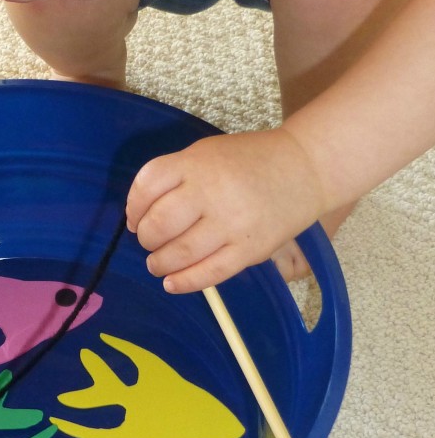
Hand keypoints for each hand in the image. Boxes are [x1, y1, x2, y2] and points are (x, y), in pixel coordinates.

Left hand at [126, 128, 325, 292]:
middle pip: (159, 224)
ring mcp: (232, 223)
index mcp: (196, 164)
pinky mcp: (250, 250)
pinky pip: (210, 273)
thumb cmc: (247, 161)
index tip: (134, 218)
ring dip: (160, 263)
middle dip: (145, 237)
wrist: (304, 168)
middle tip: (150, 241)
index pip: (148, 186)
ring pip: (180, 253)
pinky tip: (172, 283)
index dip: (133, 206)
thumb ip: (174, 177)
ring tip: (158, 264)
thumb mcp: (205, 154)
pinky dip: (185, 282)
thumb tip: (138, 216)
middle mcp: (211, 193)